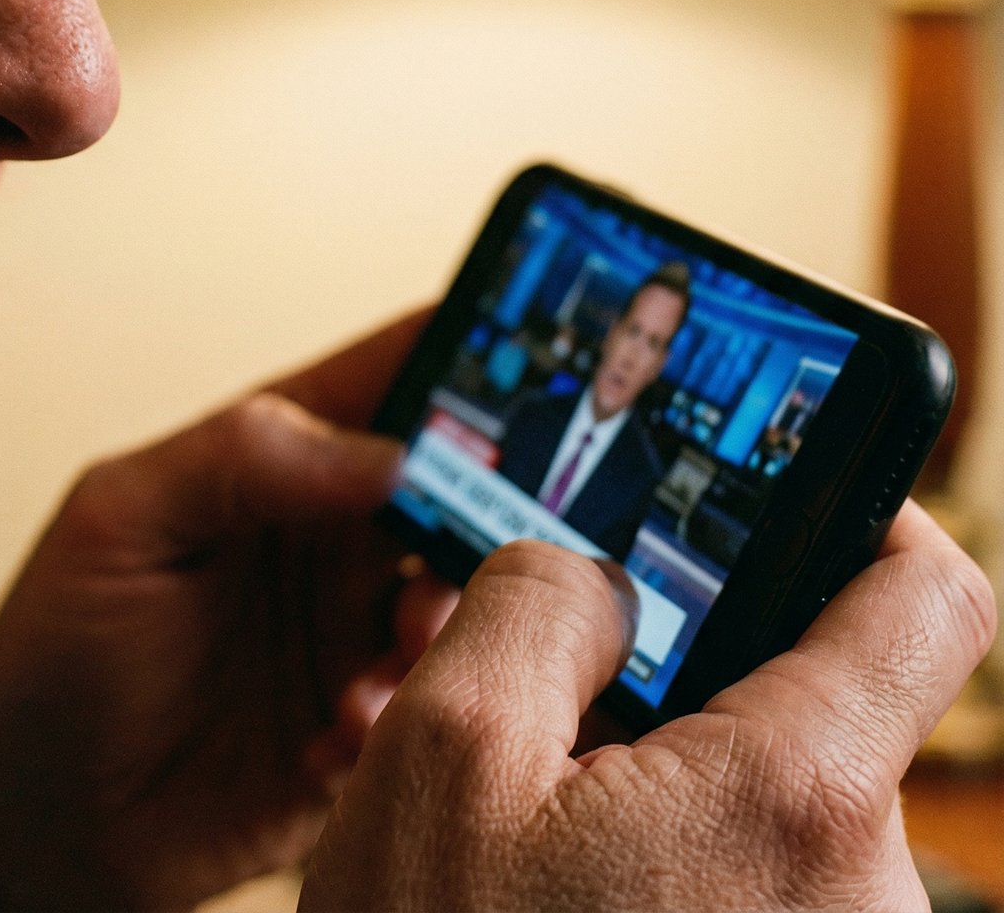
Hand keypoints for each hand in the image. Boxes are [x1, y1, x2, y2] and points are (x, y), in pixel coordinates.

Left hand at [0, 314, 458, 910]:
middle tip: (504, 531)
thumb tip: (383, 450)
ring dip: (453, 620)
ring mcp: (357, 630)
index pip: (394, 377)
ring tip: (392, 648)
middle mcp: (336, 536)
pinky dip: (410, 709)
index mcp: (281, 460)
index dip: (471, 353)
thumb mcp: (119, 521)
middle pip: (461, 488)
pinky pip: (441, 704)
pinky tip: (338, 730)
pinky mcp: (369, 723)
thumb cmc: (59, 651)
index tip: (542, 354)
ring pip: (469, 598)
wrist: (43, 824)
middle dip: (496, 505)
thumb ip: (238, 458)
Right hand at [301, 502, 994, 912]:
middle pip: (822, 709)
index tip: (802, 497)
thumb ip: (531, 602)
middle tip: (570, 712)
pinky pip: (767, 896)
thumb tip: (594, 576)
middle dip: (699, 686)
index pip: (925, 599)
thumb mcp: (442, 755)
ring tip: (545, 844)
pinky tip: (575, 906)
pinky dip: (683, 872)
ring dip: (672, 793)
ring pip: (781, 814)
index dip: (867, 517)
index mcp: (796, 800)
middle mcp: (868, 901)